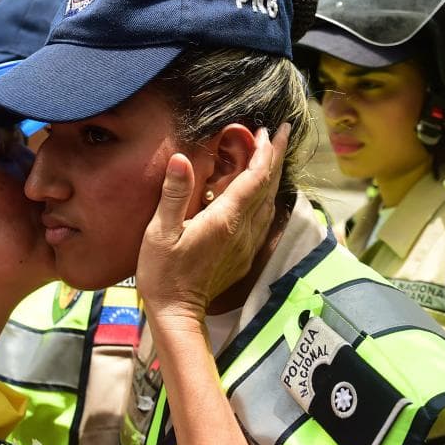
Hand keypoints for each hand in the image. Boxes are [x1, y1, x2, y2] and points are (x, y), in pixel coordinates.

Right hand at [136, 124, 289, 322]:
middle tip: (284, 131)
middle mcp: (243, 230)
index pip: (255, 178)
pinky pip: (264, 220)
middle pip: (269, 187)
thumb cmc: (163, 273)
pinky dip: (267, 199)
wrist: (177, 314)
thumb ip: (174, 194)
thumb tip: (181, 159)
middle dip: (277, 157)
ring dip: (274, 177)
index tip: (270, 130)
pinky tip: (263, 195)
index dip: (265, 152)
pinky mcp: (243, 256)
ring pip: (269, 204)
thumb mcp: (160, 232)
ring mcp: (246, 245)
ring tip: (274, 156)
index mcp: (225, 220)